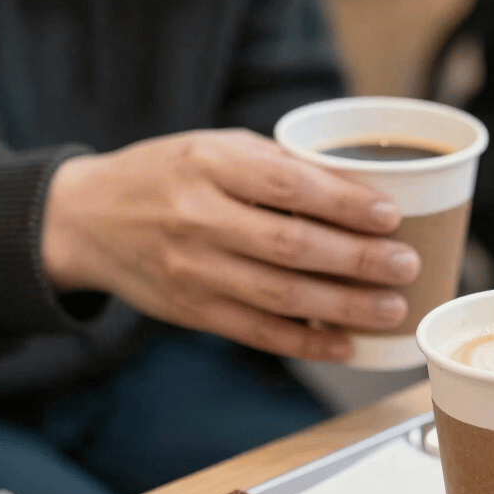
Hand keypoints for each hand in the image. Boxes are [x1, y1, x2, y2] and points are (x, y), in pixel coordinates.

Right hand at [41, 129, 420, 360]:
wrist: (87, 220)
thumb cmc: (166, 175)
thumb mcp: (214, 147)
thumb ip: (277, 166)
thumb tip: (361, 192)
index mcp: (207, 165)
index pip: (287, 185)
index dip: (344, 203)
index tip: (390, 215)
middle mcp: (198, 219)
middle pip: (293, 246)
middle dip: (358, 260)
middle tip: (406, 266)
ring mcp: (194, 271)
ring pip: (282, 297)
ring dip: (345, 308)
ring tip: (392, 309)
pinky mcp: (193, 311)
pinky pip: (258, 333)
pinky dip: (307, 344)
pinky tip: (346, 345)